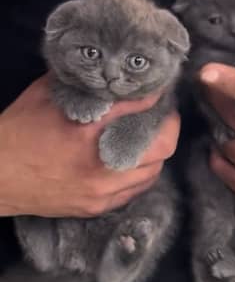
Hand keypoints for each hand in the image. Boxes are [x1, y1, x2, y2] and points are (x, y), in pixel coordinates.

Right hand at [0, 75, 179, 217]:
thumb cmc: (18, 131)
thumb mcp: (45, 96)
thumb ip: (82, 84)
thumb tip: (109, 75)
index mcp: (86, 129)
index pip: (139, 108)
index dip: (156, 97)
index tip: (161, 92)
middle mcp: (100, 162)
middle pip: (161, 145)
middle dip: (169, 127)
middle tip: (165, 117)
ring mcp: (101, 189)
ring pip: (154, 171)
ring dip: (158, 153)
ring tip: (151, 139)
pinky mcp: (98, 206)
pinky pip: (136, 190)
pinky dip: (142, 173)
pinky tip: (136, 163)